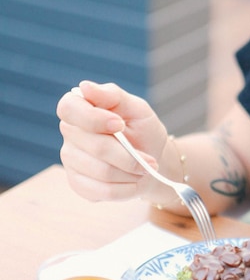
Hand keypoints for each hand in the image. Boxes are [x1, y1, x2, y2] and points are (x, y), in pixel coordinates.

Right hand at [56, 81, 167, 200]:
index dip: (94, 119)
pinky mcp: (78, 184)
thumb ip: (114, 96)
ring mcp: (71, 161)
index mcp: (79, 108)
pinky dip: (126, 190)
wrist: (150, 163)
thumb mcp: (137, 109)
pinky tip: (133, 182)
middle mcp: (70, 134)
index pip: (69, 109)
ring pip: (102, 172)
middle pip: (95, 147)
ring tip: (142, 169)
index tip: (120, 125)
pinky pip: (102, 192)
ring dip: (131, 173)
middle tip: (149, 160)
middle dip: (129, 156)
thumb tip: (85, 87)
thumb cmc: (143, 131)